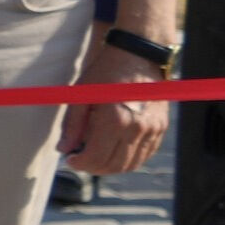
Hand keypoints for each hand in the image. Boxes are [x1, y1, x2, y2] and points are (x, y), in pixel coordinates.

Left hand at [58, 38, 169, 176]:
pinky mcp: (161, 128)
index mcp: (115, 119)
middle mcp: (137, 128)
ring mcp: (153, 129)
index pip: (96, 157)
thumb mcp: (81, 95)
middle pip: (114, 165)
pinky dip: (129, 160)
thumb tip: (63, 150)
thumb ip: (72, 125)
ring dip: (111, 168)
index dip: (80, 163)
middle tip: (80, 161)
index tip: (69, 160)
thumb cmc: (105, 73)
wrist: (138, 57)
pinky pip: (145, 155)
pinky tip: (114, 153)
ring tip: (95, 159)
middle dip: (94, 168)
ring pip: (131, 164)